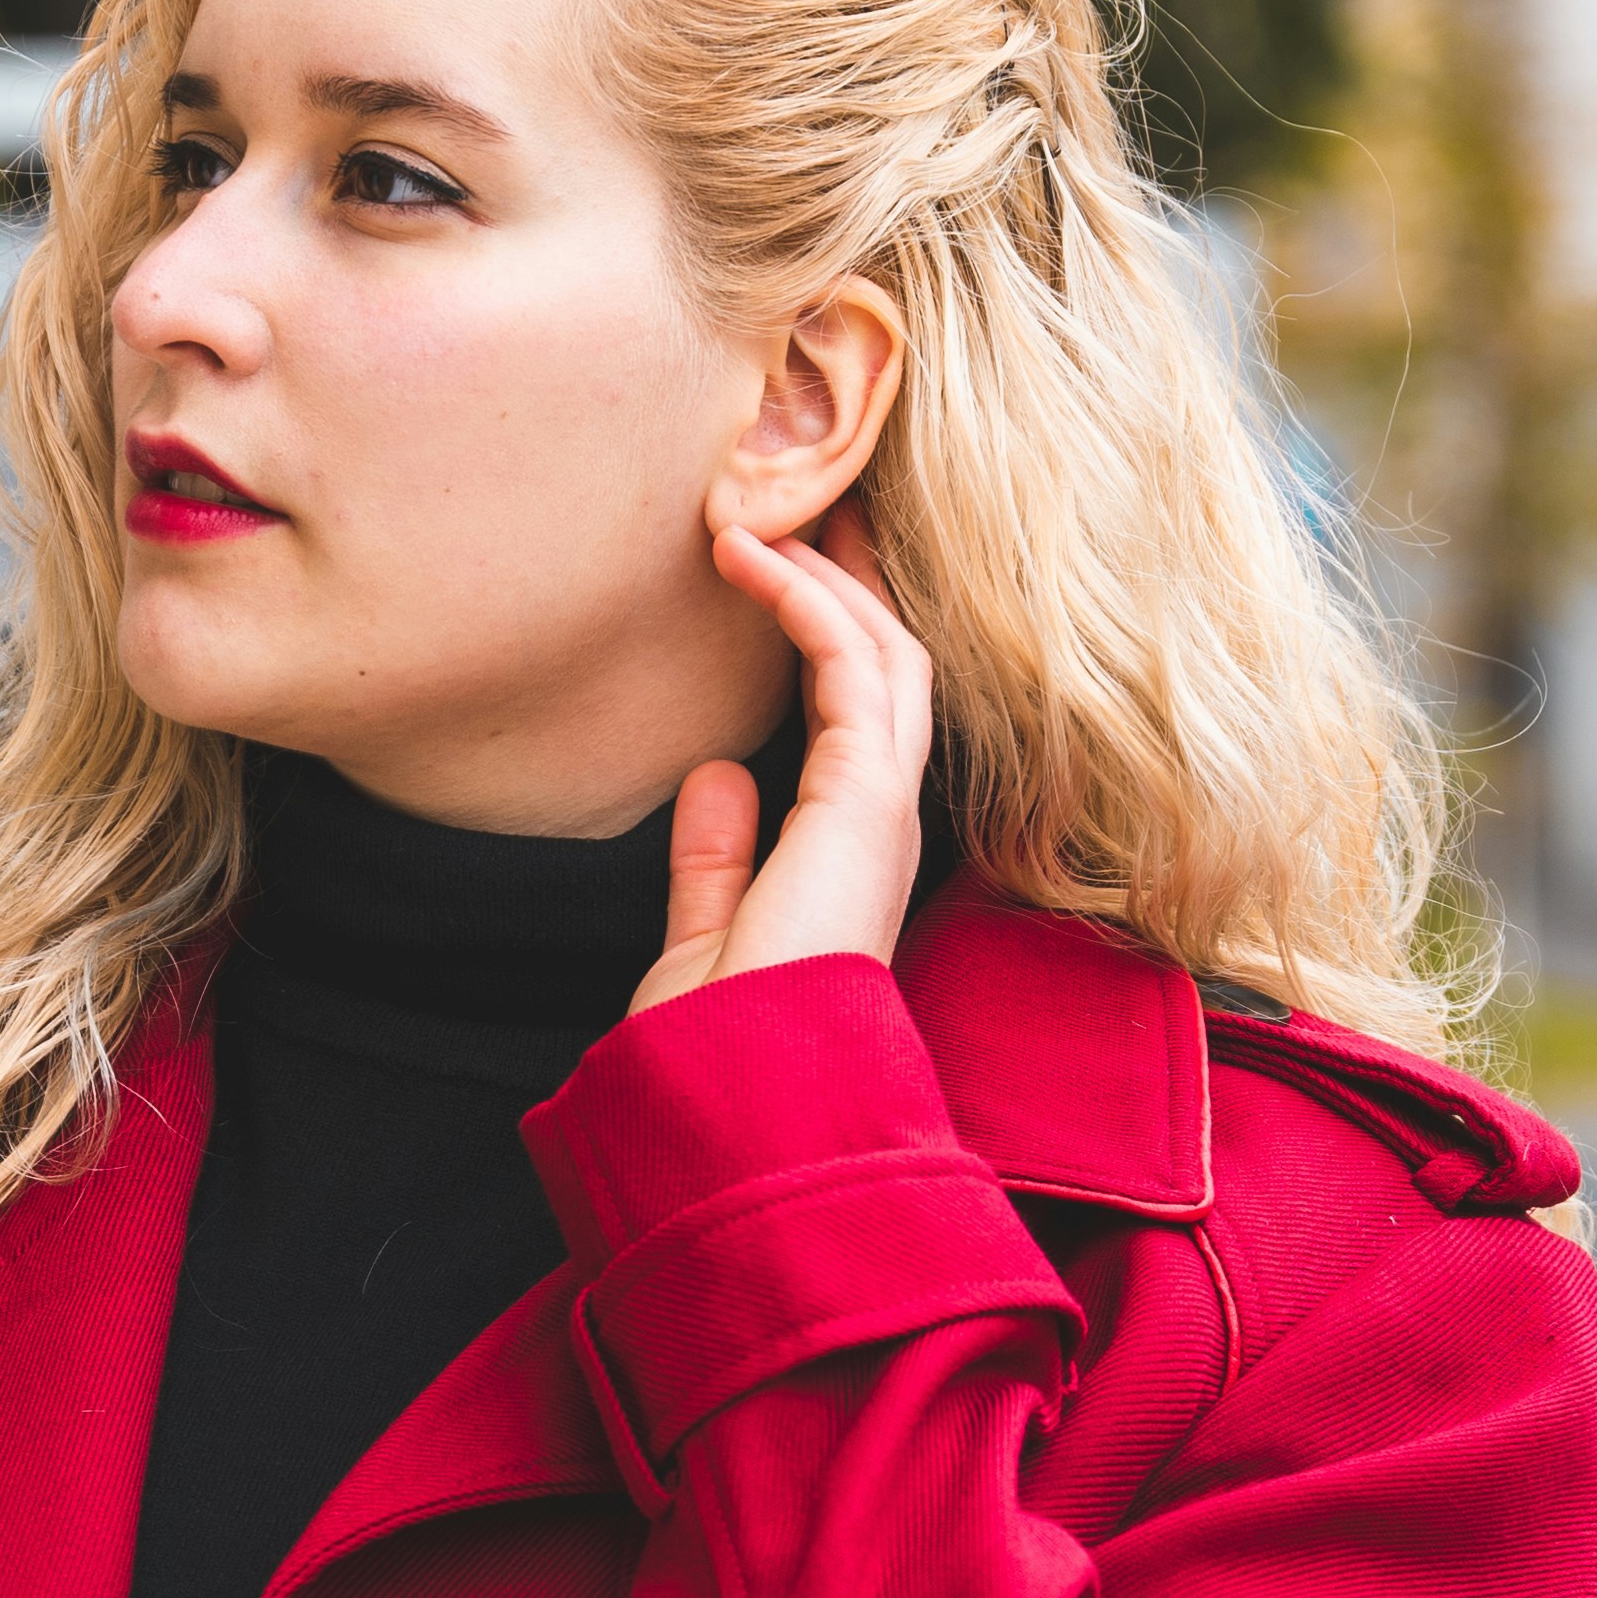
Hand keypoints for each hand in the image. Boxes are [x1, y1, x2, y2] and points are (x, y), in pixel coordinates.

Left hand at [630, 506, 935, 1015]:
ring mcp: (885, 805)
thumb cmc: (723, 1041)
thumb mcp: (708, 933)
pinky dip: (804, 600)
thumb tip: (716, 771)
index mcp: (853, 851)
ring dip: (820, 574)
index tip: (782, 564)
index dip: (830, 631)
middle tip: (798, 501)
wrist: (739, 1095)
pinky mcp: (867, 796)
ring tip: (752, 515)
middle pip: (888, 662)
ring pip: (881, 650)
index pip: (860, 713)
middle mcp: (883, 820)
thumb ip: (717, 858)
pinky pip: (851, 666)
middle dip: (849, 577)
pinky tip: (749, 557)